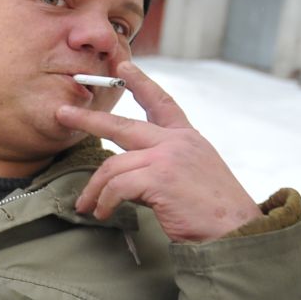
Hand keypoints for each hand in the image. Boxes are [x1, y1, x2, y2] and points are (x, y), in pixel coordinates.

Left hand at [54, 60, 262, 243]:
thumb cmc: (212, 213)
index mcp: (188, 139)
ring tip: (86, 205)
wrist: (237, 231)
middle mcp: (178, 142)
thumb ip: (160, 167)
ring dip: (94, 188)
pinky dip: (105, 201)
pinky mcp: (160, 178)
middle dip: (89, 119)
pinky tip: (102, 213)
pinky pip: (117, 186)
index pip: (161, 102)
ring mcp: (168, 157)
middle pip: (123, 124)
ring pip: (113, 165)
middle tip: (63, 115)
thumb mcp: (190, 178)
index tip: (122, 67)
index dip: (141, 83)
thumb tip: (125, 177)